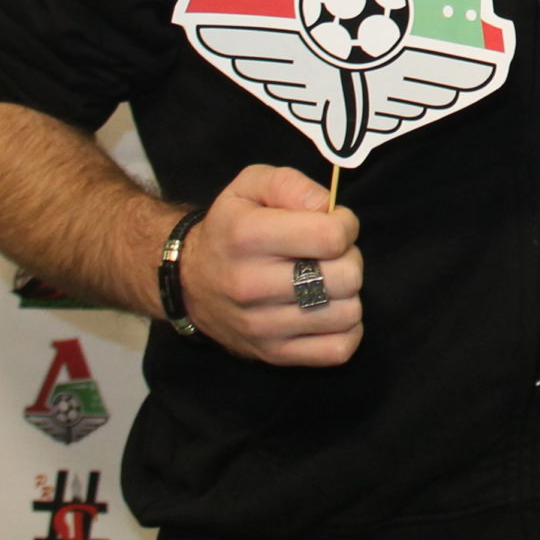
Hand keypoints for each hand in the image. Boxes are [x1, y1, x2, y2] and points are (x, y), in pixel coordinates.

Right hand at [175, 164, 364, 364]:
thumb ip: (291, 185)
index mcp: (248, 236)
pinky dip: (346, 329)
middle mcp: (252, 285)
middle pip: (346, 277)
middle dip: (349, 258)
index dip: (345, 224)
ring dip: (348, 294)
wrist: (190, 282)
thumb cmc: (230, 228)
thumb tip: (326, 208)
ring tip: (326, 281)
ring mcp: (262, 326)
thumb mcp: (250, 185)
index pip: (331, 237)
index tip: (335, 223)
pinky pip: (339, 349)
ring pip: (347, 313)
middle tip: (330, 254)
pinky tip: (328, 310)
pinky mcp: (273, 354)